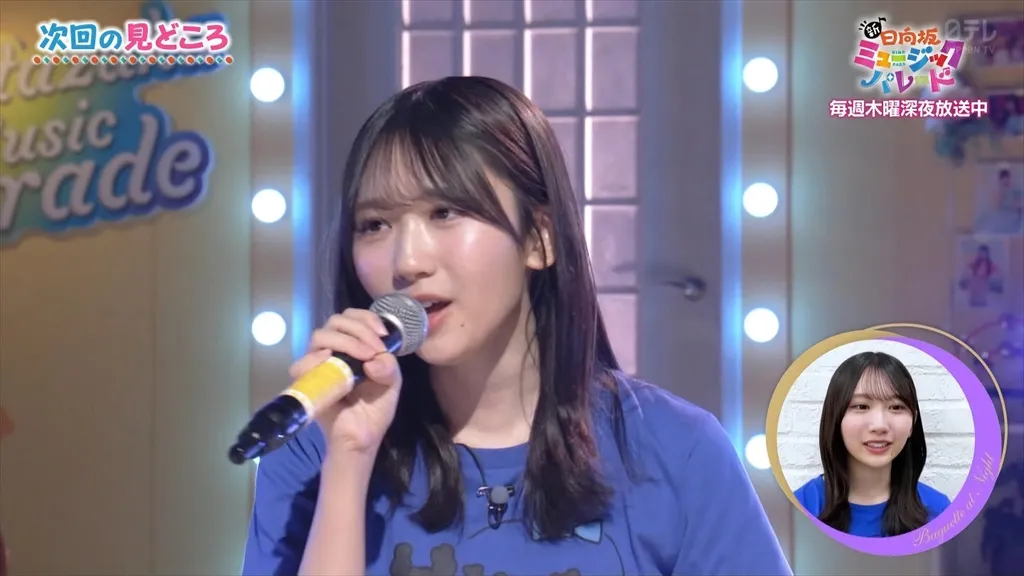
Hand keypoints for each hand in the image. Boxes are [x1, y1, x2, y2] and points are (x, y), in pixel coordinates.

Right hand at [289, 309, 402, 456]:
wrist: (362, 437)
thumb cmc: (374, 409)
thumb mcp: (390, 383)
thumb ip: (389, 366)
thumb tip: (373, 361)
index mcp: (352, 346)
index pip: (351, 317)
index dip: (366, 318)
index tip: (383, 333)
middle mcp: (332, 350)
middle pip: (335, 321)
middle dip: (359, 329)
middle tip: (375, 348)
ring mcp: (317, 365)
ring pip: (320, 336)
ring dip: (346, 341)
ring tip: (365, 357)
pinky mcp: (306, 383)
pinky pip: (301, 364)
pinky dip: (315, 359)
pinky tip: (332, 361)